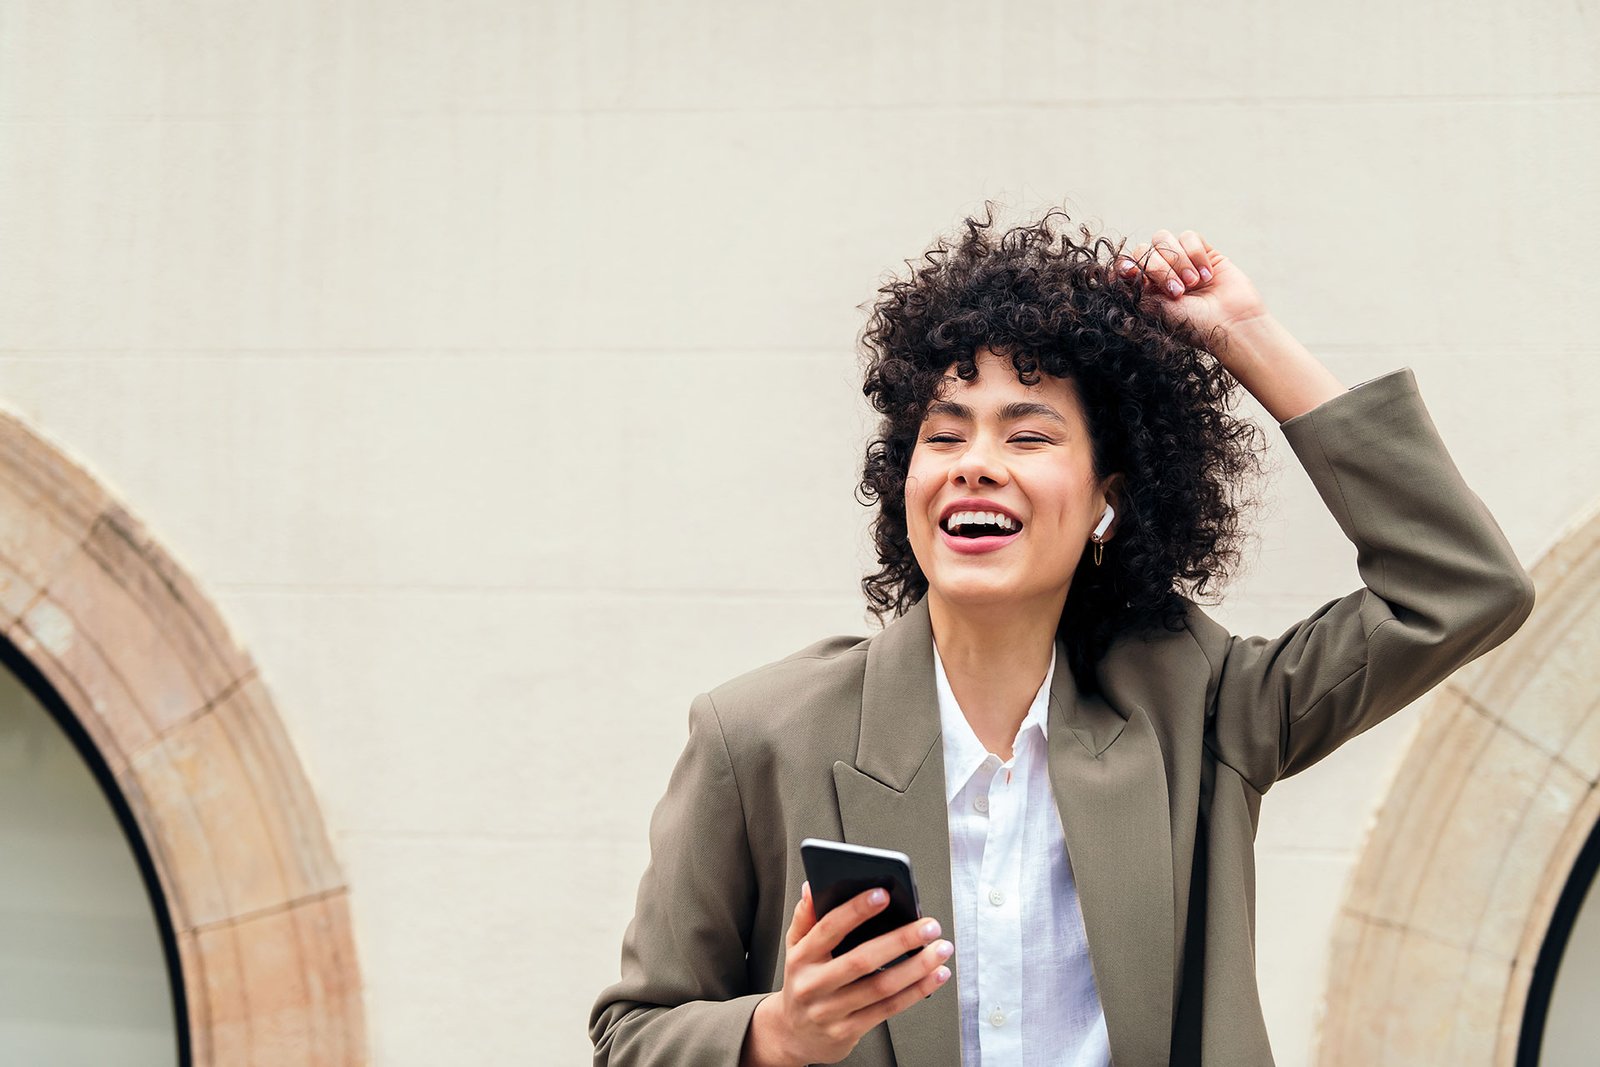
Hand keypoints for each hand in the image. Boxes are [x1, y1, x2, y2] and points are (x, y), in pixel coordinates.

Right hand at [741, 883, 953, 1066]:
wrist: (794, 1035)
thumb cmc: (802, 982)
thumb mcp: (794, 947)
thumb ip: (805, 917)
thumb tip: (813, 887)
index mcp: (802, 957)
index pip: (829, 929)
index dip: (856, 911)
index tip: (883, 894)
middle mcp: (814, 985)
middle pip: (861, 960)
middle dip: (900, 940)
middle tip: (928, 926)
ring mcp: (831, 1011)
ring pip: (880, 987)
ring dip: (917, 968)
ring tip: (940, 949)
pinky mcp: (849, 1031)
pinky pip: (888, 1009)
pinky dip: (916, 991)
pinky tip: (935, 976)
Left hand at [1115, 228, 1267, 346]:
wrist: (1231, 324)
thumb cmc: (1193, 325)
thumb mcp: (1156, 309)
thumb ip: (1133, 290)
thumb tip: (1110, 275)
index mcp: (1145, 288)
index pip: (1127, 264)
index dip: (1126, 265)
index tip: (1129, 274)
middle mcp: (1161, 273)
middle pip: (1144, 249)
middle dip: (1158, 268)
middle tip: (1177, 292)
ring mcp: (1182, 261)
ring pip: (1165, 239)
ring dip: (1178, 261)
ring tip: (1193, 284)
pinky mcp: (1203, 252)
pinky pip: (1189, 236)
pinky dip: (1195, 254)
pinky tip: (1207, 275)